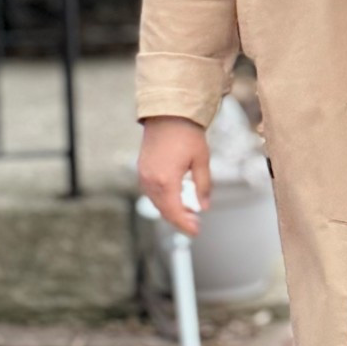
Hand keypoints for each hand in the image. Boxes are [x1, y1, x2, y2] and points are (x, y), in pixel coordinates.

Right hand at [138, 115, 211, 234]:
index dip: (185, 225)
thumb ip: (203, 186)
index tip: (196, 231)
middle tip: (195, 224)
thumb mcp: (201, 160)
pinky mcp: (142, 169)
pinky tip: (176, 198)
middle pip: (164, 210)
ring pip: (157, 202)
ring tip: (188, 212)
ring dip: (171, 210)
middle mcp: (151, 180)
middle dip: (179, 220)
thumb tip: (204, 206)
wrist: (167, 113)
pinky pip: (151, 192)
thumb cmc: (186, 134)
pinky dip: (163, 199)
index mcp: (166, 180)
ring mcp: (144, 175)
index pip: (174, 212)